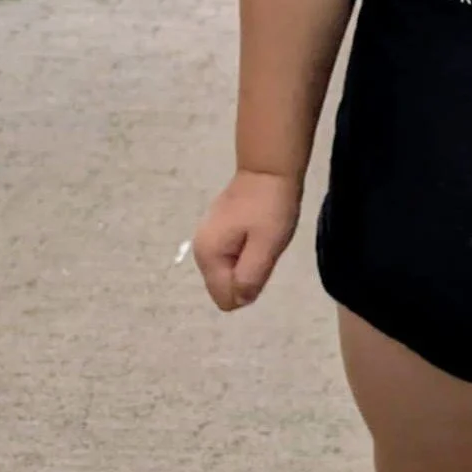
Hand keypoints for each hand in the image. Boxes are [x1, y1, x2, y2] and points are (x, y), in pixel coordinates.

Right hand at [192, 170, 300, 311]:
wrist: (268, 169)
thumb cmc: (270, 207)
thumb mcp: (266, 246)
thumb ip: (250, 277)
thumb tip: (238, 301)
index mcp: (208, 256)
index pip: (225, 298)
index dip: (249, 287)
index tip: (262, 260)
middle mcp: (201, 251)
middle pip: (225, 287)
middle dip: (248, 276)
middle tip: (263, 248)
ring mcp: (207, 240)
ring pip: (230, 272)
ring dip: (250, 263)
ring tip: (262, 239)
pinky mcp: (217, 232)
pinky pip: (233, 258)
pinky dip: (248, 252)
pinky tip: (258, 233)